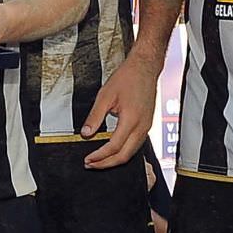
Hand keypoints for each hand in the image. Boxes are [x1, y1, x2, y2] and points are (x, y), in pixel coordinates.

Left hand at [81, 52, 160, 167]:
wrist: (145, 68)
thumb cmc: (127, 78)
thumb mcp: (105, 95)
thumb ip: (95, 117)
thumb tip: (85, 134)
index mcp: (131, 120)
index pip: (114, 147)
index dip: (99, 156)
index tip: (88, 159)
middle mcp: (142, 126)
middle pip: (124, 155)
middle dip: (106, 163)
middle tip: (91, 164)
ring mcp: (147, 127)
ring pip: (131, 153)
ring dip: (115, 159)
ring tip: (99, 160)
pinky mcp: (147, 125)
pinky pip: (136, 145)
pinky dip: (123, 152)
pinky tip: (113, 150)